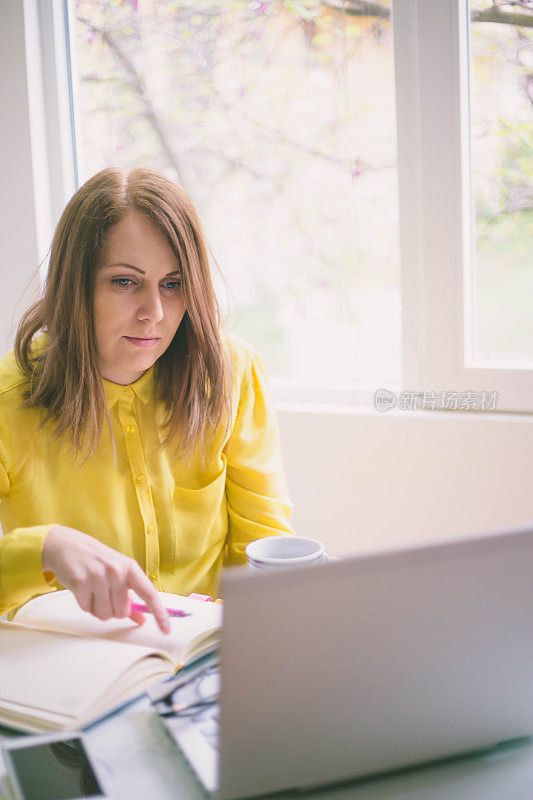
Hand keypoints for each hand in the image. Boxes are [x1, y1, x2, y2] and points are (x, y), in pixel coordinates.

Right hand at [41, 525, 169, 632]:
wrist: (66, 545)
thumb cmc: (96, 560)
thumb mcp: (117, 572)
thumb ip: (130, 596)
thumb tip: (142, 619)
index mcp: (130, 567)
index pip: (149, 594)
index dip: (160, 613)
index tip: (166, 630)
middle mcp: (116, 571)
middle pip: (122, 612)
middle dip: (113, 610)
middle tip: (105, 594)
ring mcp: (98, 576)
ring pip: (104, 614)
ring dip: (98, 609)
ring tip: (93, 591)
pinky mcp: (80, 583)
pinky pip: (87, 609)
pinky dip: (85, 604)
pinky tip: (82, 589)